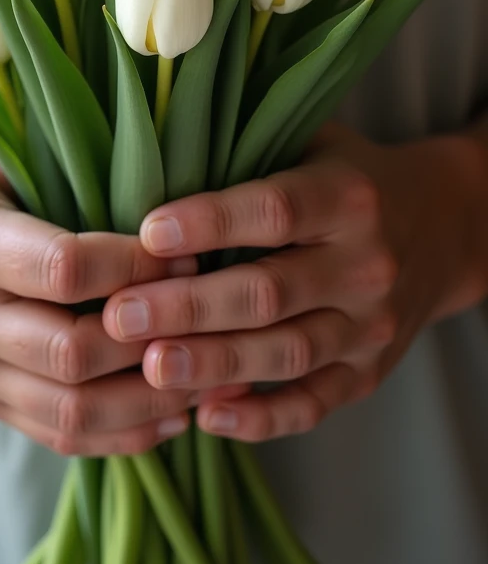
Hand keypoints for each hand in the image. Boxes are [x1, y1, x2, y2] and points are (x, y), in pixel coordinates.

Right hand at [0, 124, 200, 455]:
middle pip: (72, 352)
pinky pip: (59, 437)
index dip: (137, 266)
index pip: (65, 269)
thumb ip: (62, 144)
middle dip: (155, 337)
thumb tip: (165, 149)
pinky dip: (124, 433)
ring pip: (72, 411)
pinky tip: (173, 412)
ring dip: (152, 399)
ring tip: (210, 373)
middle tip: (211, 316)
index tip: (188, 254)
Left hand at [103, 123, 487, 442]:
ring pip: (287, 354)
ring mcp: (371, 325)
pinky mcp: (369, 371)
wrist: (443, 227)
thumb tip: (155, 162)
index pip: (276, 211)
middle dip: (190, 307)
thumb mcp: (314, 145)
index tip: (148, 233)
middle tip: (120, 316)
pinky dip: (263, 418)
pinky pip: (315, 404)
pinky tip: (208, 416)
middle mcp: (367, 263)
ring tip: (151, 368)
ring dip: (215, 364)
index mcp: (348, 197)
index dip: (211, 222)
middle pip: (270, 292)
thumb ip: (252, 153)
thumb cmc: (348, 177)